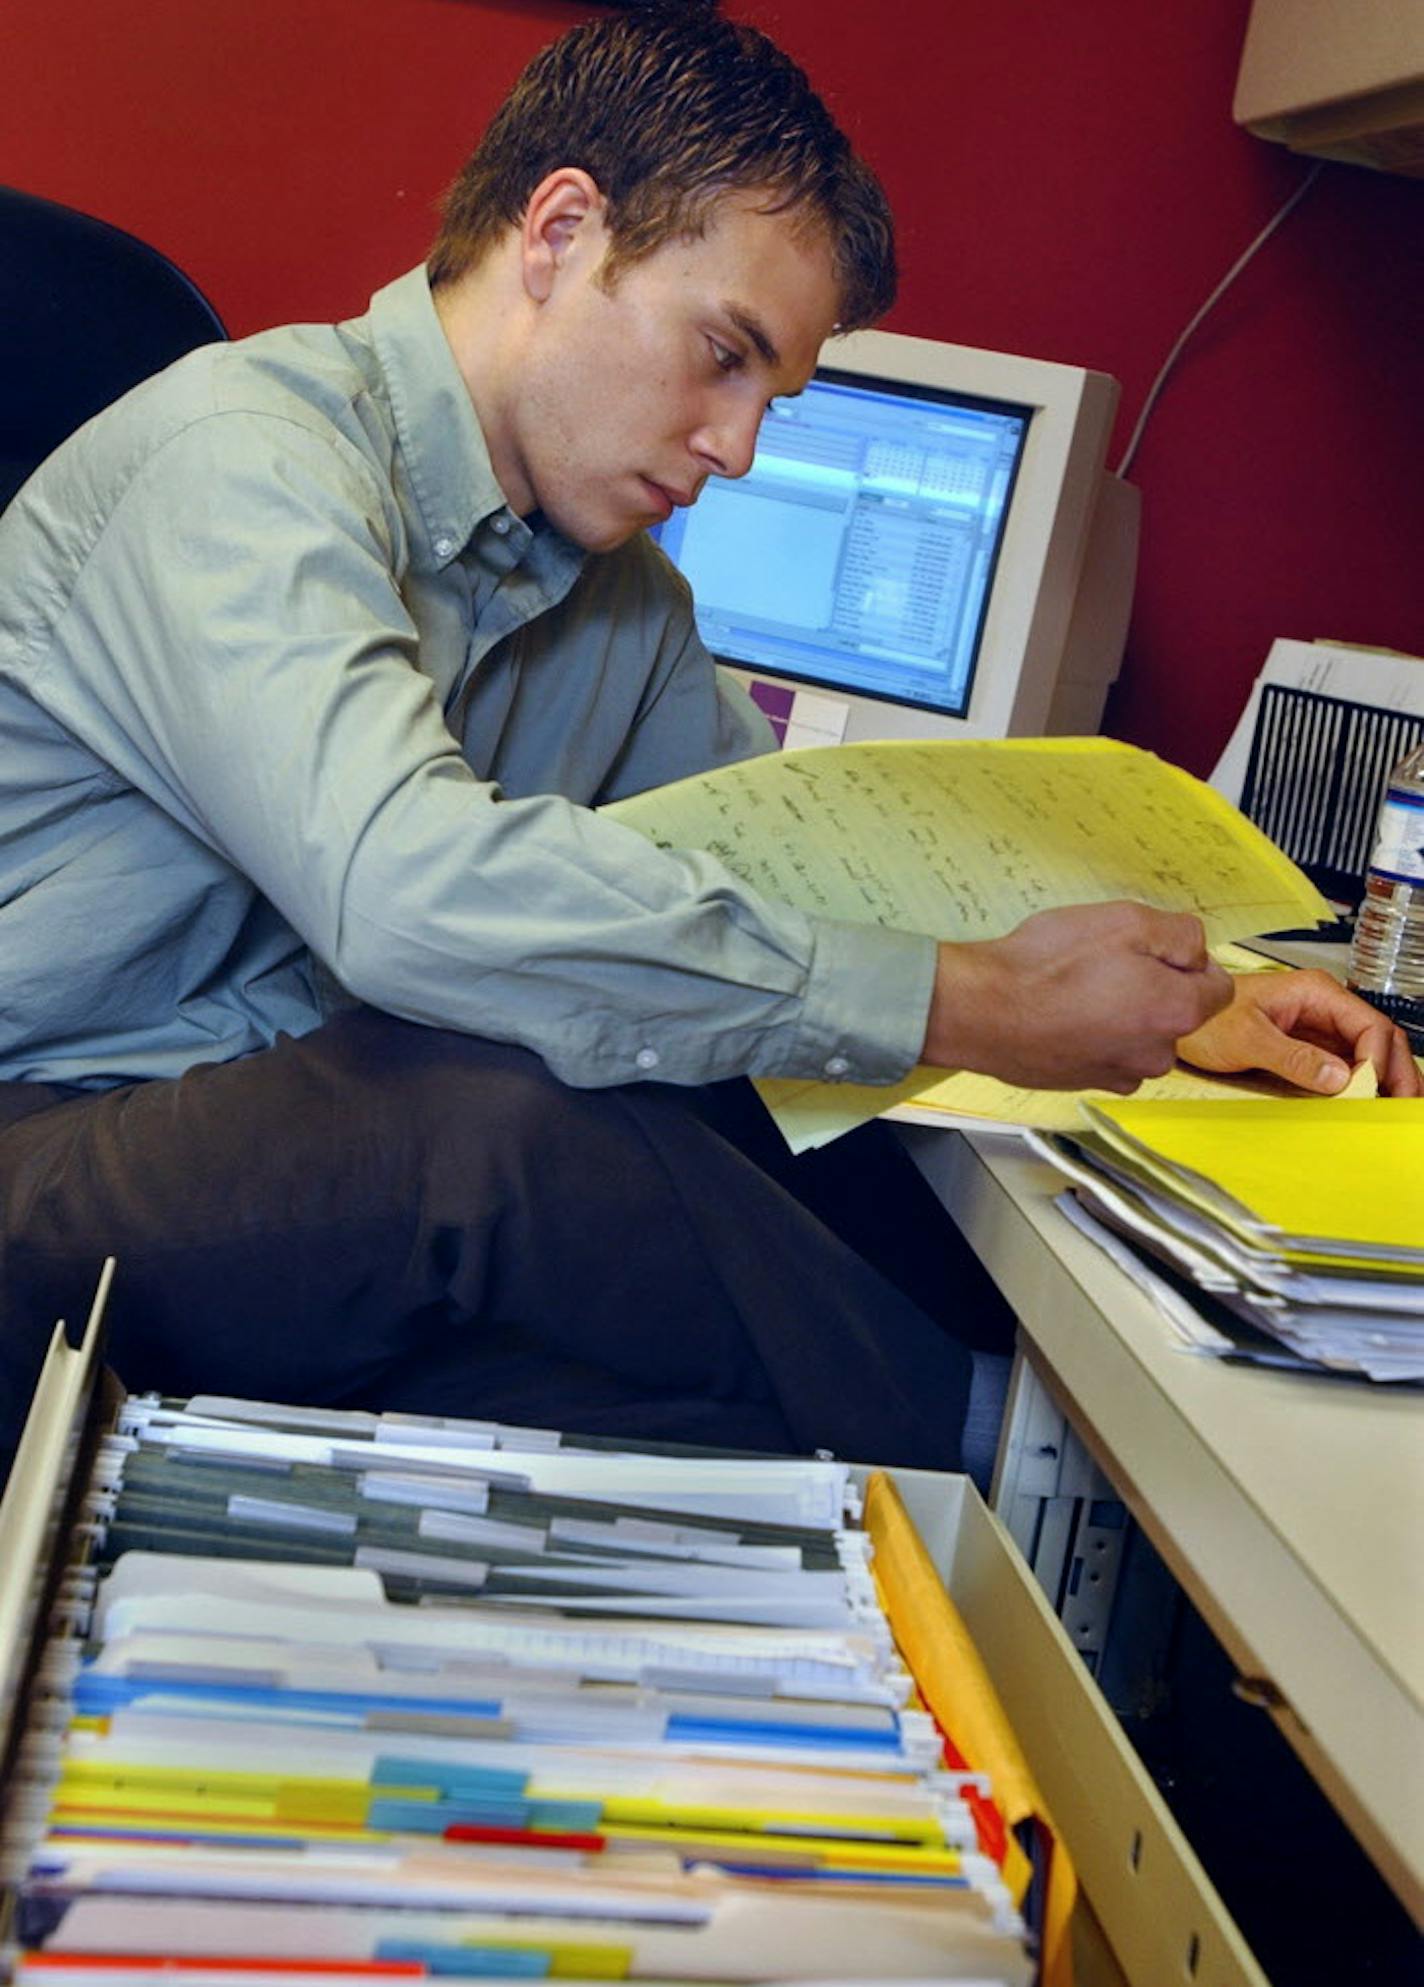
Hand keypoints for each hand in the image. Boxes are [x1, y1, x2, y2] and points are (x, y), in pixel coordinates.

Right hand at [921, 901, 1232, 1092]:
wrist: (983, 1011)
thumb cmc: (1049, 966)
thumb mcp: (1125, 920)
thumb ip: (1179, 932)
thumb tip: (1195, 949)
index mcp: (1178, 1011)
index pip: (1218, 985)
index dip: (1187, 960)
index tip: (1148, 948)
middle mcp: (1157, 1054)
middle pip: (1176, 1012)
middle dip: (1152, 986)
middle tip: (1104, 963)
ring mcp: (1120, 1073)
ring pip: (1140, 1034)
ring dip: (1121, 1012)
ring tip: (1076, 988)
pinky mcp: (1085, 1082)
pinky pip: (1107, 1052)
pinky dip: (1092, 1034)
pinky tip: (1061, 1014)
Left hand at [1176, 969, 1422, 1096]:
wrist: (1177, 1021)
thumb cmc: (1205, 1018)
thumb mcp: (1246, 1038)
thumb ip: (1292, 1057)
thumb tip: (1338, 1077)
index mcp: (1315, 993)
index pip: (1369, 1024)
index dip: (1379, 1059)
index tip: (1372, 1089)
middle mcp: (1322, 1008)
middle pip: (1379, 1038)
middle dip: (1397, 1071)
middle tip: (1406, 1104)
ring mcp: (1317, 1029)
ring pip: (1365, 1054)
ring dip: (1383, 1080)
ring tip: (1393, 1108)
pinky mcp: (1306, 1048)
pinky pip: (1343, 1066)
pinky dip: (1358, 1085)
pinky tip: (1363, 1104)